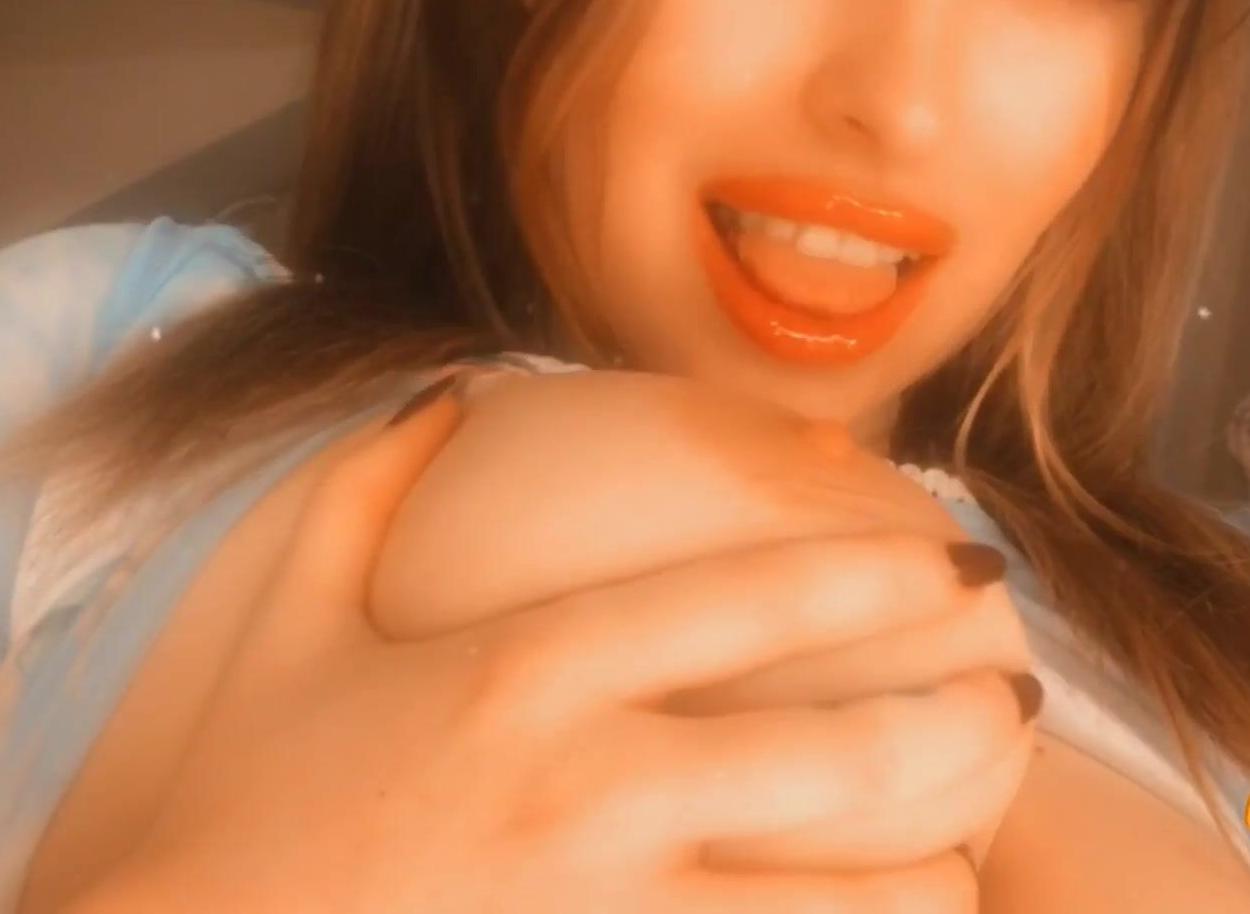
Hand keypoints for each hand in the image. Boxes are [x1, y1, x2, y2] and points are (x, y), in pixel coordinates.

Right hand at [73, 376, 1036, 912]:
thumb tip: (445, 388)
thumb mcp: (281, 621)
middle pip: (838, 754)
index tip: (962, 553)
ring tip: (969, 853)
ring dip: (932, 877)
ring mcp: (602, 913)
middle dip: (959, 726)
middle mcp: (589, 787)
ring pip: (838, 903)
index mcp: (526, 674)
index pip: (749, 602)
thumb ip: (366, 487)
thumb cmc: (229, 804)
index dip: (880, 568)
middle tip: (1020, 701)